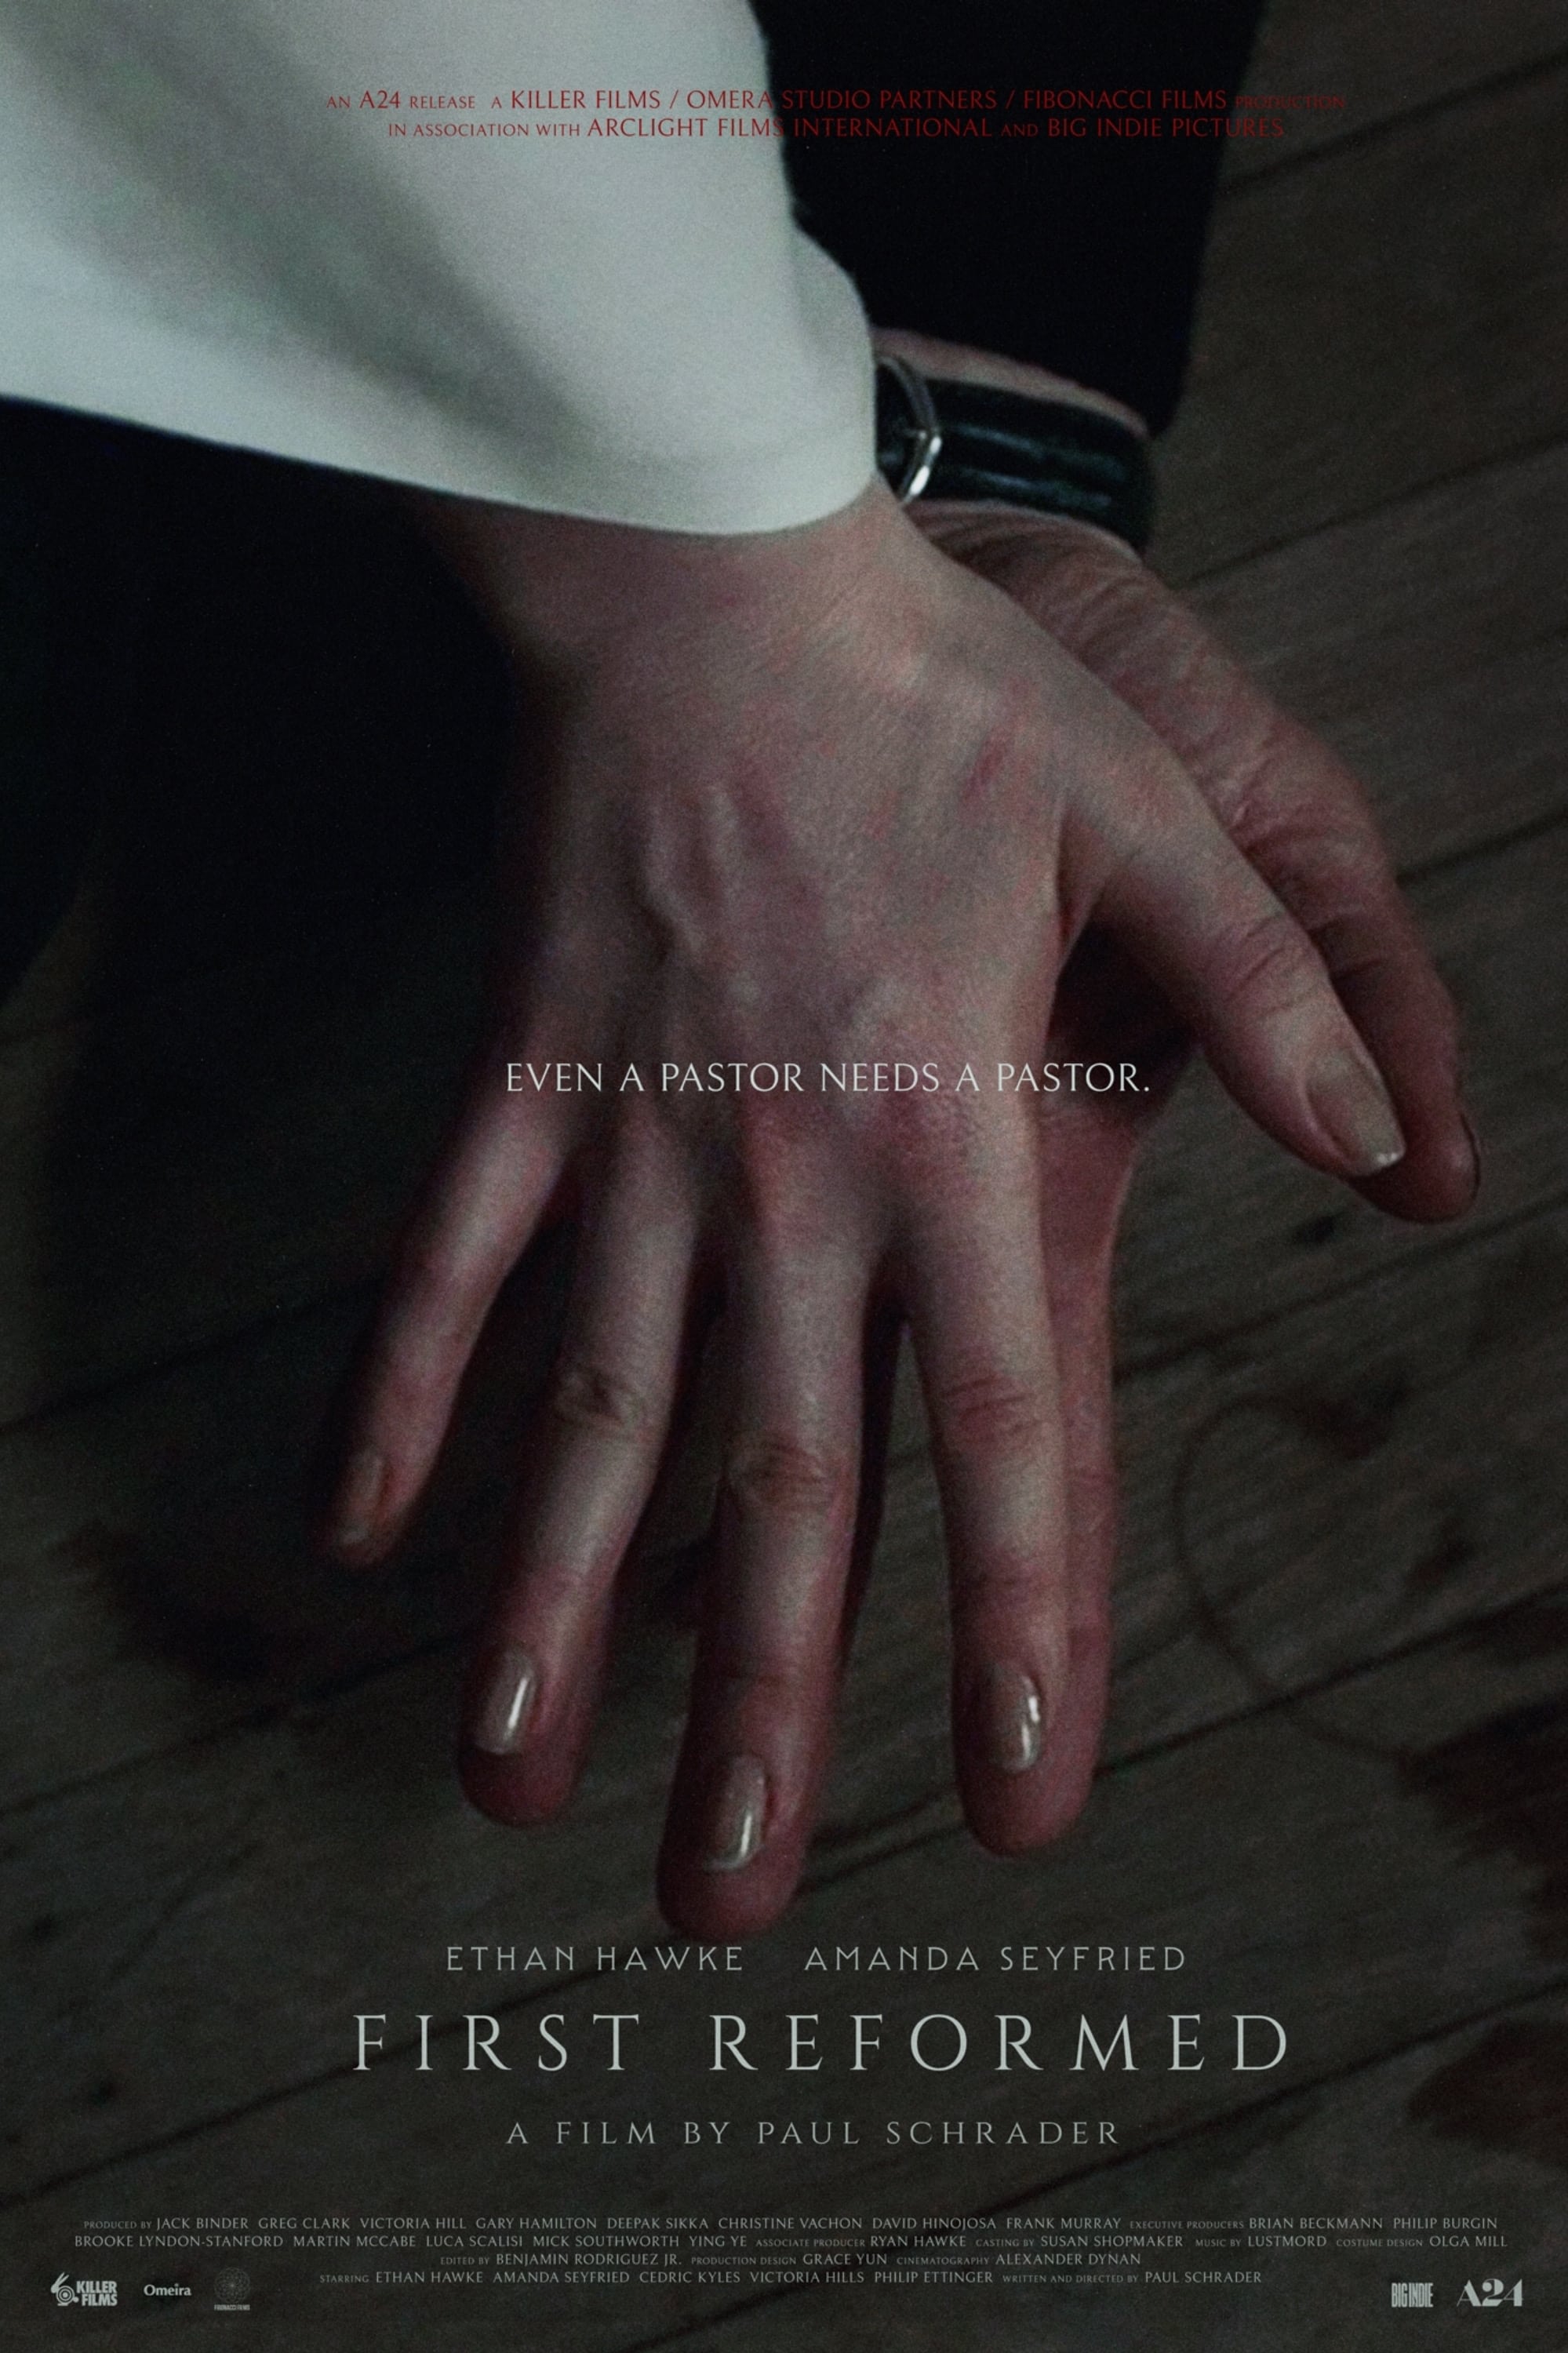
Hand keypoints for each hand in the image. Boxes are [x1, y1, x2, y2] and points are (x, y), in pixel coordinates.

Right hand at [323, 478, 1420, 1936]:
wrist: (716, 576)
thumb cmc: (945, 698)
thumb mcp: (1158, 818)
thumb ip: (1273, 990)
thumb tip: (1391, 1159)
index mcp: (953, 1135)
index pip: (1003, 1429)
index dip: (1016, 1623)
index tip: (1013, 1792)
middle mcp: (788, 1181)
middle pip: (776, 1492)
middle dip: (761, 1714)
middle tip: (726, 1905)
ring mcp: (636, 1138)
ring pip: (591, 1419)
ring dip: (552, 1612)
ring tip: (510, 1784)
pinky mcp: (523, 1078)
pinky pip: (447, 1260)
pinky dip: (398, 1390)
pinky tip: (352, 1531)